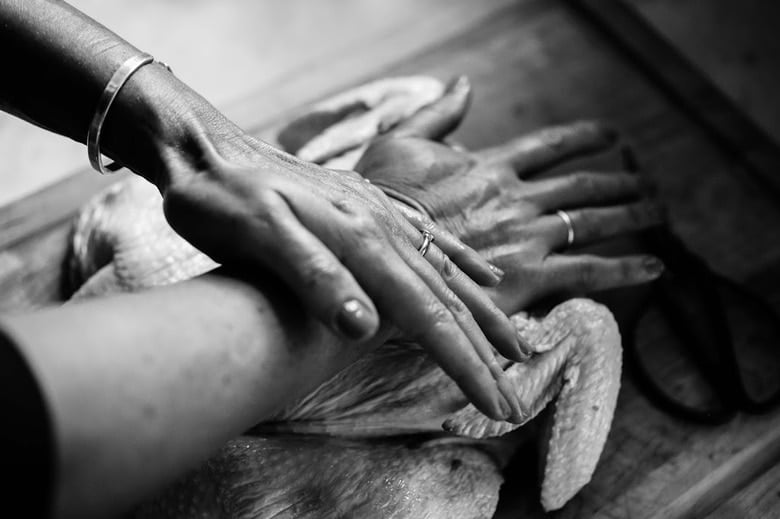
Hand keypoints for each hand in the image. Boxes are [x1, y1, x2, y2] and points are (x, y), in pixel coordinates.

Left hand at [158, 115, 526, 420]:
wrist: (203, 150)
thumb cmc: (220, 200)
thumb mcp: (256, 236)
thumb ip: (314, 277)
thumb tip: (364, 327)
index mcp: (361, 239)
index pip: (427, 315)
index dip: (464, 363)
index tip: (497, 405)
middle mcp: (381, 226)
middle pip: (447, 301)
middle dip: (483, 354)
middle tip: (515, 401)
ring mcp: (378, 216)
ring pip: (446, 274)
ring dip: (483, 316)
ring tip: (517, 346)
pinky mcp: (368, 210)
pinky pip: (430, 241)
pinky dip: (462, 263)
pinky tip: (484, 276)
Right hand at [356, 117, 664, 315]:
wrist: (376, 256)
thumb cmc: (380, 202)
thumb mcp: (398, 143)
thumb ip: (437, 113)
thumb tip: (463, 83)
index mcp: (490, 165)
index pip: (551, 145)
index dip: (587, 137)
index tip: (614, 137)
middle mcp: (516, 196)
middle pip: (583, 184)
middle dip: (620, 181)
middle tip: (646, 183)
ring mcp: (526, 235)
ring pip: (595, 220)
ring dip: (634, 214)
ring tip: (659, 213)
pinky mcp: (529, 276)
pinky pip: (590, 270)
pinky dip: (627, 268)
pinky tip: (655, 267)